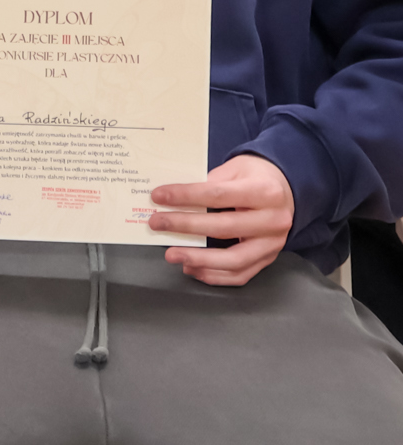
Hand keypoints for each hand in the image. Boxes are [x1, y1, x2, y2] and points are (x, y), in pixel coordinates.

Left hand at [150, 153, 292, 285]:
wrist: (287, 191)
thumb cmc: (256, 177)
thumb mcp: (236, 169)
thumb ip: (209, 181)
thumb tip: (173, 198)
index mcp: (265, 192)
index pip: (218, 195)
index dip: (186, 196)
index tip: (158, 196)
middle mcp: (274, 220)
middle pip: (224, 227)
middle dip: (185, 226)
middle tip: (157, 223)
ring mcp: (273, 244)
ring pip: (234, 260)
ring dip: (199, 260)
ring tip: (172, 254)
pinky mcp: (268, 259)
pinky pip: (240, 275)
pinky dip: (213, 275)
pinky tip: (191, 267)